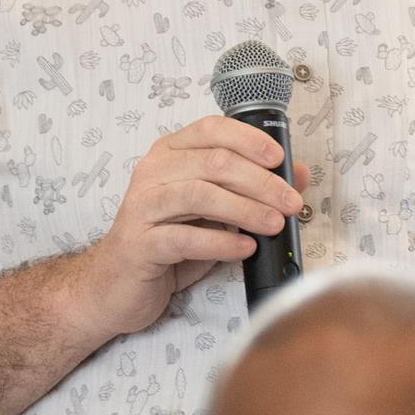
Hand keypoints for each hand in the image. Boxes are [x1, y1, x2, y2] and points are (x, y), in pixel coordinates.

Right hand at [68, 116, 309, 340]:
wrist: (117, 284)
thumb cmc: (169, 240)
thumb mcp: (215, 211)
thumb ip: (252, 188)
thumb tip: (298, 175)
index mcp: (170, 154)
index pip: (211, 129)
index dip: (250, 140)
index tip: (280, 160)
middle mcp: (152, 172)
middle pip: (214, 162)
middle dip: (261, 182)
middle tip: (290, 202)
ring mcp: (142, 206)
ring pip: (199, 195)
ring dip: (245, 209)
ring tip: (274, 224)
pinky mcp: (139, 243)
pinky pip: (184, 237)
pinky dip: (221, 242)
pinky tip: (245, 248)